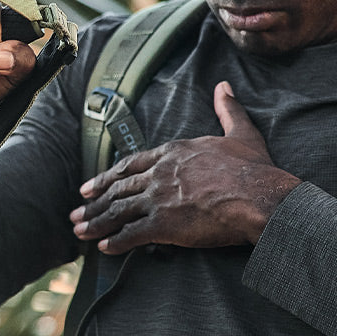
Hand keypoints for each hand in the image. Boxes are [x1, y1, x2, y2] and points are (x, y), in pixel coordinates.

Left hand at [70, 81, 298, 253]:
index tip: (91, 185)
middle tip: (76, 211)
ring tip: (80, 232)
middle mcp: (159, 174)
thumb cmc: (253, 168)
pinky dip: (116, 242)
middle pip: (118, 189)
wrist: (259, 196)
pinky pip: (132, 234)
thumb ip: (228, 110)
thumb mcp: (241, 132)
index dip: (108, 176)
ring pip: (118, 211)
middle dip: (95, 201)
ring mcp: (158, 199)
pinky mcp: (164, 224)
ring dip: (97, 223)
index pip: (131, 164)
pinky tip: (104, 249)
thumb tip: (224, 86)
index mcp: (173, 153)